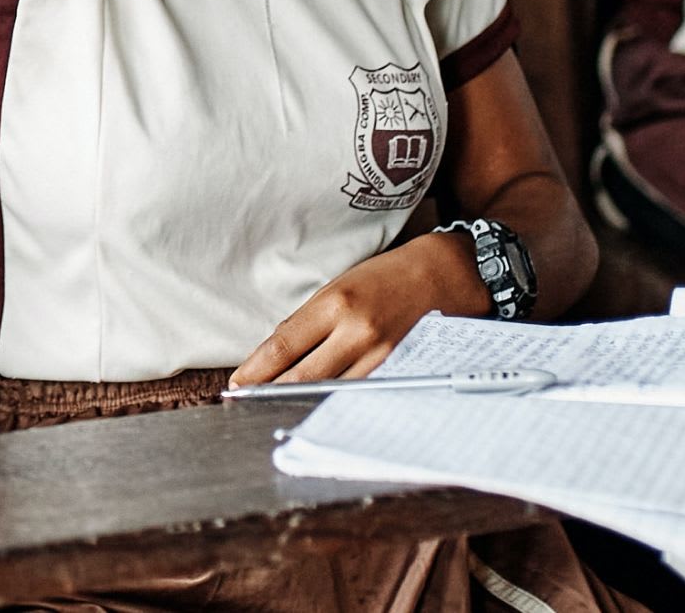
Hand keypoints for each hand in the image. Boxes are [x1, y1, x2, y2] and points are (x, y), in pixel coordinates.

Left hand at [233, 230, 486, 384]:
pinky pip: (359, 395)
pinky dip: (336, 401)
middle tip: (248, 403)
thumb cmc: (387, 276)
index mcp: (336, 303)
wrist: (447, 274)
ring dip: (300, 402)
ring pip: (329, 391)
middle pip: (301, 376)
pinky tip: (319, 407)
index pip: (283, 346)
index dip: (255, 370)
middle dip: (269, 392)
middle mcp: (357, 332)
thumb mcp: (341, 287)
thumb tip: (277, 355)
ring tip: (275, 409)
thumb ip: (311, 321)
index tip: (237, 384)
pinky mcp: (400, 371)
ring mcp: (381, 356)